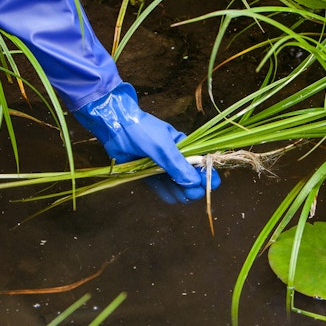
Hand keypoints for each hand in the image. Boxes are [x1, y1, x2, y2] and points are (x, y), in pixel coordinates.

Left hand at [72, 82, 220, 200]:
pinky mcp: (147, 172)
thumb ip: (177, 165)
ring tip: (184, 198)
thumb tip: (194, 182)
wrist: (116, 126)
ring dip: (181, 191)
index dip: (207, 173)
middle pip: (189, 175)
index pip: (200, 162)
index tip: (210, 184)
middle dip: (194, 185)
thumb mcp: (163, 146)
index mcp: (183, 146)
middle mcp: (173, 156)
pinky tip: (172, 198)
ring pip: (175, 183)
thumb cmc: (143, 131)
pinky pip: (159, 185)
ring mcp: (160, 165)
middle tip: (194, 193)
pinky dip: (166, 192)